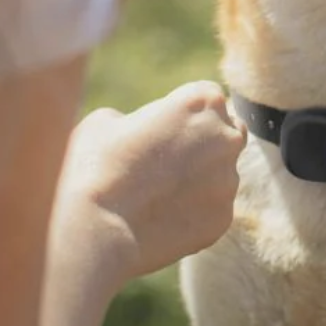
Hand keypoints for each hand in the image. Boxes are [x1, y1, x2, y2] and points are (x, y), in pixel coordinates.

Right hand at [52, 81, 246, 290]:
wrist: (98, 228)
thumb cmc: (96, 165)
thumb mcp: (106, 121)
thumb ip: (138, 118)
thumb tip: (143, 131)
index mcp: (202, 102)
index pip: (207, 96)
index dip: (184, 110)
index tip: (163, 125)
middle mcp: (226, 138)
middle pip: (226, 132)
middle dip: (205, 141)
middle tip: (167, 158)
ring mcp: (228, 181)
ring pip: (221, 174)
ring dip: (199, 179)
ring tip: (156, 194)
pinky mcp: (224, 217)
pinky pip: (213, 209)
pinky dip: (194, 211)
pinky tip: (161, 218)